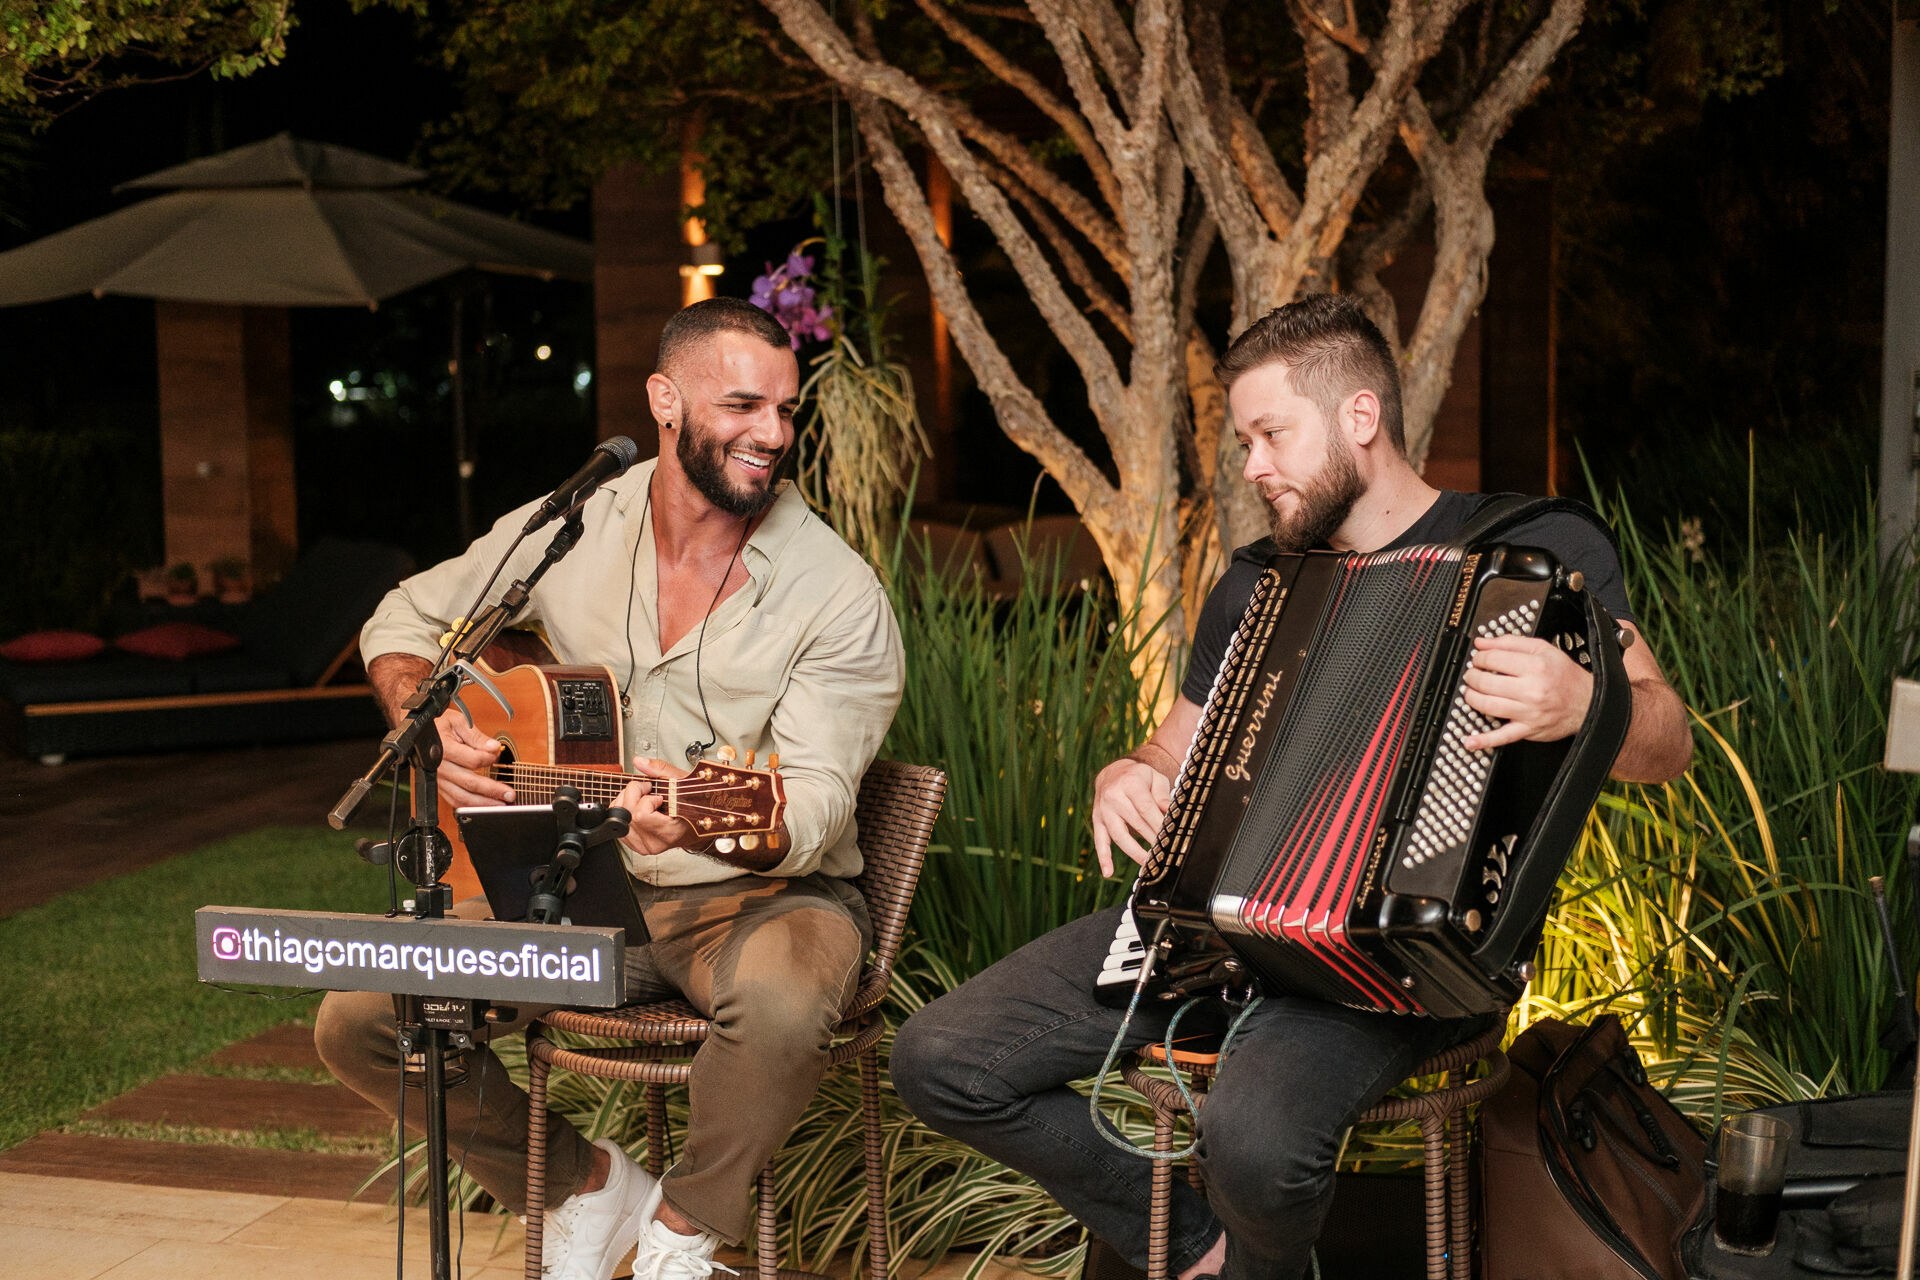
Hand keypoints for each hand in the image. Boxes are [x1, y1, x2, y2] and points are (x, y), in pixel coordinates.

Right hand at [434, 705, 513, 807]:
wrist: (419, 734)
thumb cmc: (440, 725)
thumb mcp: (459, 722)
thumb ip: (477, 736)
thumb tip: (494, 747)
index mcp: (444, 749)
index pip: (473, 760)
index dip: (489, 758)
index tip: (498, 754)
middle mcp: (440, 767)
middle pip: (469, 783)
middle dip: (492, 790)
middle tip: (510, 793)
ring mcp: (439, 779)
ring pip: (462, 797)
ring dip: (483, 803)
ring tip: (501, 804)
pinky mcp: (439, 786)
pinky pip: (454, 800)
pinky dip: (470, 806)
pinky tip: (484, 806)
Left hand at [613, 756, 697, 856]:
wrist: (694, 825)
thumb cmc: (693, 805)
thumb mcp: (681, 782)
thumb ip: (660, 770)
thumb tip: (640, 762)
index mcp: (669, 832)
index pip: (641, 815)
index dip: (646, 799)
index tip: (657, 795)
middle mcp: (654, 843)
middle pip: (627, 814)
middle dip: (634, 794)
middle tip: (649, 790)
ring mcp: (643, 846)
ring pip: (619, 817)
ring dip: (627, 801)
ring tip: (644, 798)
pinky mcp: (635, 845)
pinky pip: (616, 824)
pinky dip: (624, 809)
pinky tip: (638, 807)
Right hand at [1090, 756, 1171, 876]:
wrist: (1113, 773)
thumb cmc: (1139, 777)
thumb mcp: (1154, 778)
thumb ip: (1162, 795)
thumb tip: (1169, 812)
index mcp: (1130, 783)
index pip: (1146, 808)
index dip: (1158, 824)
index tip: (1169, 837)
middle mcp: (1113, 796)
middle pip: (1135, 823)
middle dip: (1152, 839)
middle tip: (1165, 853)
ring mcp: (1103, 810)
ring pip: (1119, 835)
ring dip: (1134, 852)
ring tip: (1148, 864)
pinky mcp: (1097, 820)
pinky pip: (1099, 840)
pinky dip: (1103, 857)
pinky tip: (1108, 872)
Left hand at [1460, 635, 1592, 749]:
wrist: (1588, 702)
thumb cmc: (1565, 676)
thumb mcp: (1543, 649)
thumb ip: (1511, 643)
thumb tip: (1482, 643)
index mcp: (1535, 667)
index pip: (1493, 659)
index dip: (1480, 658)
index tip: (1478, 659)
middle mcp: (1531, 690)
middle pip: (1487, 683)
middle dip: (1472, 677)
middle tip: (1471, 675)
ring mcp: (1528, 712)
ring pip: (1489, 706)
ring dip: (1471, 698)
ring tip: (1470, 692)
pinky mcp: (1528, 730)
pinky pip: (1503, 737)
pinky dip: (1484, 740)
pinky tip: (1469, 740)